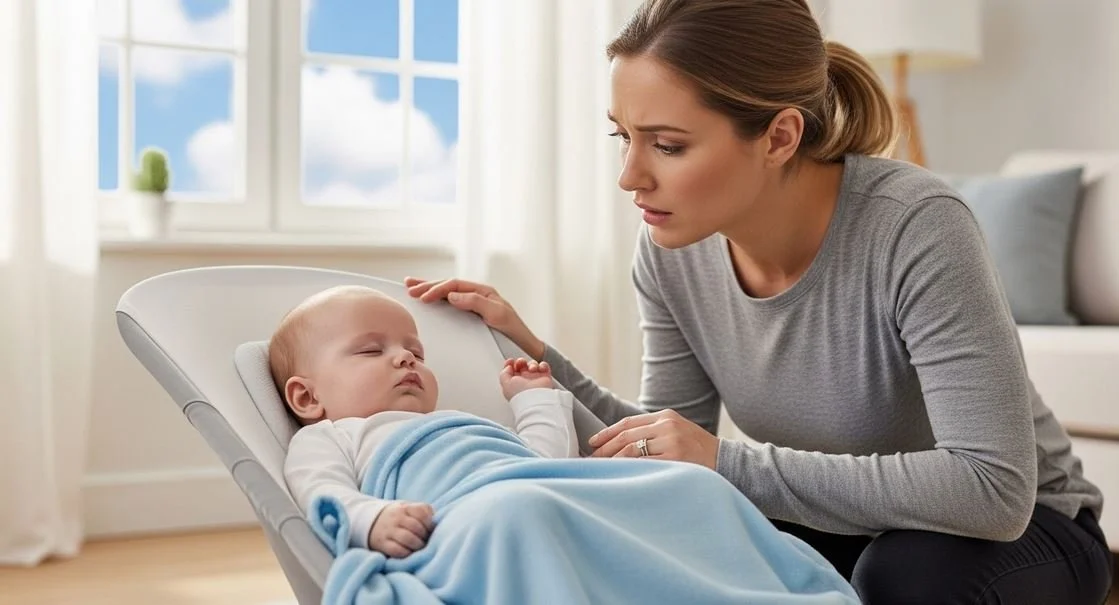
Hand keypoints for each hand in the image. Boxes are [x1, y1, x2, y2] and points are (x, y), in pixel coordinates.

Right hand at [368, 502, 434, 557]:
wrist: (370, 521)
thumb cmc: (398, 517)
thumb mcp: (408, 509)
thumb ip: (423, 513)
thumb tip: (437, 526)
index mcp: (404, 507)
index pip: (422, 511)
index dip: (430, 522)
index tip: (431, 530)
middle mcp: (396, 517)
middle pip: (416, 527)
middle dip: (425, 536)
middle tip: (427, 541)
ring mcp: (388, 530)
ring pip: (408, 538)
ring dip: (418, 545)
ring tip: (419, 548)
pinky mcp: (382, 543)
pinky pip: (397, 550)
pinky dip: (407, 553)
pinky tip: (410, 553)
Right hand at [404, 277, 544, 359]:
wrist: (523, 345)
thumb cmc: (513, 330)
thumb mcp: (497, 315)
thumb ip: (475, 302)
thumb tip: (452, 295)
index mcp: (483, 291)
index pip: (454, 285)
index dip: (437, 289)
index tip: (423, 297)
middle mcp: (477, 294)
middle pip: (448, 285)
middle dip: (428, 285)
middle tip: (409, 288)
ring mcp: (474, 303)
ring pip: (448, 292)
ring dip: (429, 288)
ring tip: (411, 286)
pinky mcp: (471, 313)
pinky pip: (450, 302)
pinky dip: (437, 298)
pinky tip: (428, 298)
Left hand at [500, 357, 552, 399]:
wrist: (535, 399)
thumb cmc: (520, 394)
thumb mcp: (505, 383)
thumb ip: (504, 374)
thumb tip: (508, 367)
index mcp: (514, 383)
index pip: (511, 370)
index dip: (510, 364)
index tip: (510, 361)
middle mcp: (525, 381)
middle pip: (522, 366)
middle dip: (521, 361)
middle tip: (521, 363)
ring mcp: (535, 379)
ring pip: (533, 365)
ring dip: (532, 364)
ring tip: (532, 369)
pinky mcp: (545, 378)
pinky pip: (544, 367)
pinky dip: (542, 365)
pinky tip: (540, 369)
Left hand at [587, 409, 719, 468]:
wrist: (726, 461)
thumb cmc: (697, 451)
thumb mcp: (676, 432)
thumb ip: (653, 432)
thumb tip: (619, 445)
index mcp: (665, 416)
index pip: (628, 423)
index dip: (606, 433)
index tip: (592, 444)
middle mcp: (667, 426)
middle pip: (626, 436)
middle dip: (604, 449)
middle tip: (591, 460)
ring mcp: (671, 442)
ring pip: (631, 450)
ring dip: (612, 461)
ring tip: (601, 469)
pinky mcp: (675, 459)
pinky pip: (644, 465)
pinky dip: (628, 470)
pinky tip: (619, 476)